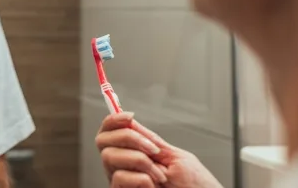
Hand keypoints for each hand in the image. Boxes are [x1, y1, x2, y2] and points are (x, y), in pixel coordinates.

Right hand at [96, 113, 222, 187]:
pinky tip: (152, 186)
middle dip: (128, 137)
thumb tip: (129, 120)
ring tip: (160, 176)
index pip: (110, 130)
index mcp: (133, 152)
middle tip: (153, 149)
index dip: (113, 119)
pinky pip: (118, 177)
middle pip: (103, 140)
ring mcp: (120, 180)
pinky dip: (140, 179)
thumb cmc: (195, 187)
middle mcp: (122, 165)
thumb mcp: (173, 155)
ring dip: (140, 161)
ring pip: (109, 156)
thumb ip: (150, 139)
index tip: (128, 116)